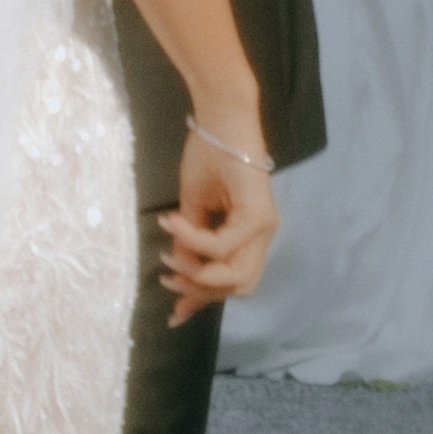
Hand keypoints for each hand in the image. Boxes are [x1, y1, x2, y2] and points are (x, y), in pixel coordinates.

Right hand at [161, 117, 277, 321]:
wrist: (221, 118)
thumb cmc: (208, 156)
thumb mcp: (192, 209)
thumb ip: (190, 243)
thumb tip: (178, 271)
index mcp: (250, 235)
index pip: (232, 280)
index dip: (202, 299)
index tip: (174, 314)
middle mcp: (263, 235)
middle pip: (239, 287)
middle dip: (200, 291)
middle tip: (169, 277)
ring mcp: (264, 226)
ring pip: (235, 275)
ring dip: (198, 271)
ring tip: (168, 254)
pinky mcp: (257, 214)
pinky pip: (223, 245)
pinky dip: (195, 240)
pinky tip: (173, 223)